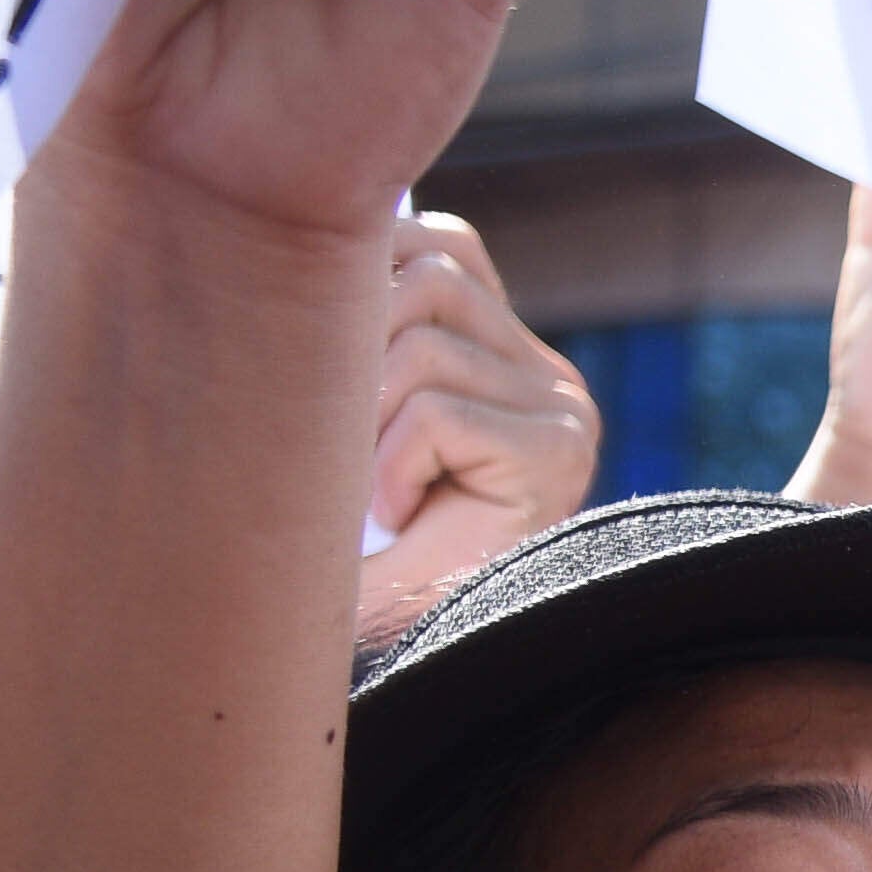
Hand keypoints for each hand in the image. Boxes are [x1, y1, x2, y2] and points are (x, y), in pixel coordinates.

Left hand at [355, 210, 601, 641]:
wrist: (395, 643)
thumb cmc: (352, 534)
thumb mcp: (340, 405)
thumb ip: (352, 323)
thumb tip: (310, 228)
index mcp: (500, 349)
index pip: (437, 245)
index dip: (363, 271)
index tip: (320, 350)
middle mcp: (546, 374)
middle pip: (426, 274)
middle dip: (351, 338)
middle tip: (331, 424)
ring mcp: (561, 413)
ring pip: (423, 339)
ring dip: (364, 412)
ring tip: (367, 483)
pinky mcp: (555, 456)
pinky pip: (438, 410)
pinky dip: (390, 464)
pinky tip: (395, 514)